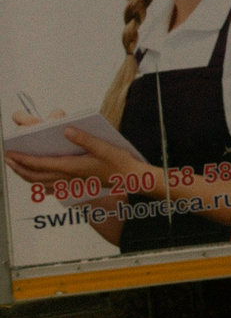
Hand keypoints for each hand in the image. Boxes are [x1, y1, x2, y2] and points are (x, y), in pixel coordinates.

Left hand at [5, 127, 155, 186]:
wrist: (132, 179)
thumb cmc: (120, 162)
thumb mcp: (105, 146)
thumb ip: (84, 138)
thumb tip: (65, 130)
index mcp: (72, 166)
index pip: (40, 164)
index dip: (23, 159)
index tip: (10, 153)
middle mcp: (68, 177)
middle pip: (36, 176)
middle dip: (19, 168)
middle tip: (8, 160)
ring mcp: (72, 183)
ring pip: (42, 183)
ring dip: (26, 176)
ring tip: (17, 169)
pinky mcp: (77, 186)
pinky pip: (52, 188)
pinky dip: (41, 185)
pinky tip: (39, 183)